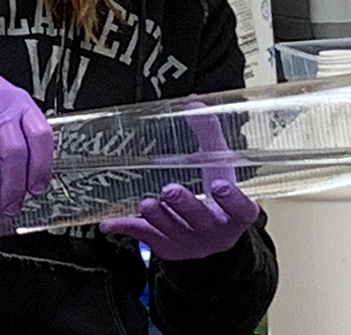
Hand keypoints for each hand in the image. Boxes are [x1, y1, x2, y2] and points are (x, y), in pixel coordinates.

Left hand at [99, 107, 258, 259]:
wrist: (212, 234)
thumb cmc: (217, 197)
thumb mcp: (219, 165)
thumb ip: (209, 135)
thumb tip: (192, 103)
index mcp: (235, 214)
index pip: (241, 209)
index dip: (232, 200)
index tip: (220, 185)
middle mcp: (215, 232)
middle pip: (201, 221)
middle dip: (185, 205)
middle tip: (170, 190)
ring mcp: (190, 244)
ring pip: (171, 231)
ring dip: (157, 217)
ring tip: (147, 202)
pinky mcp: (167, 248)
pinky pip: (145, 237)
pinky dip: (126, 227)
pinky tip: (109, 222)